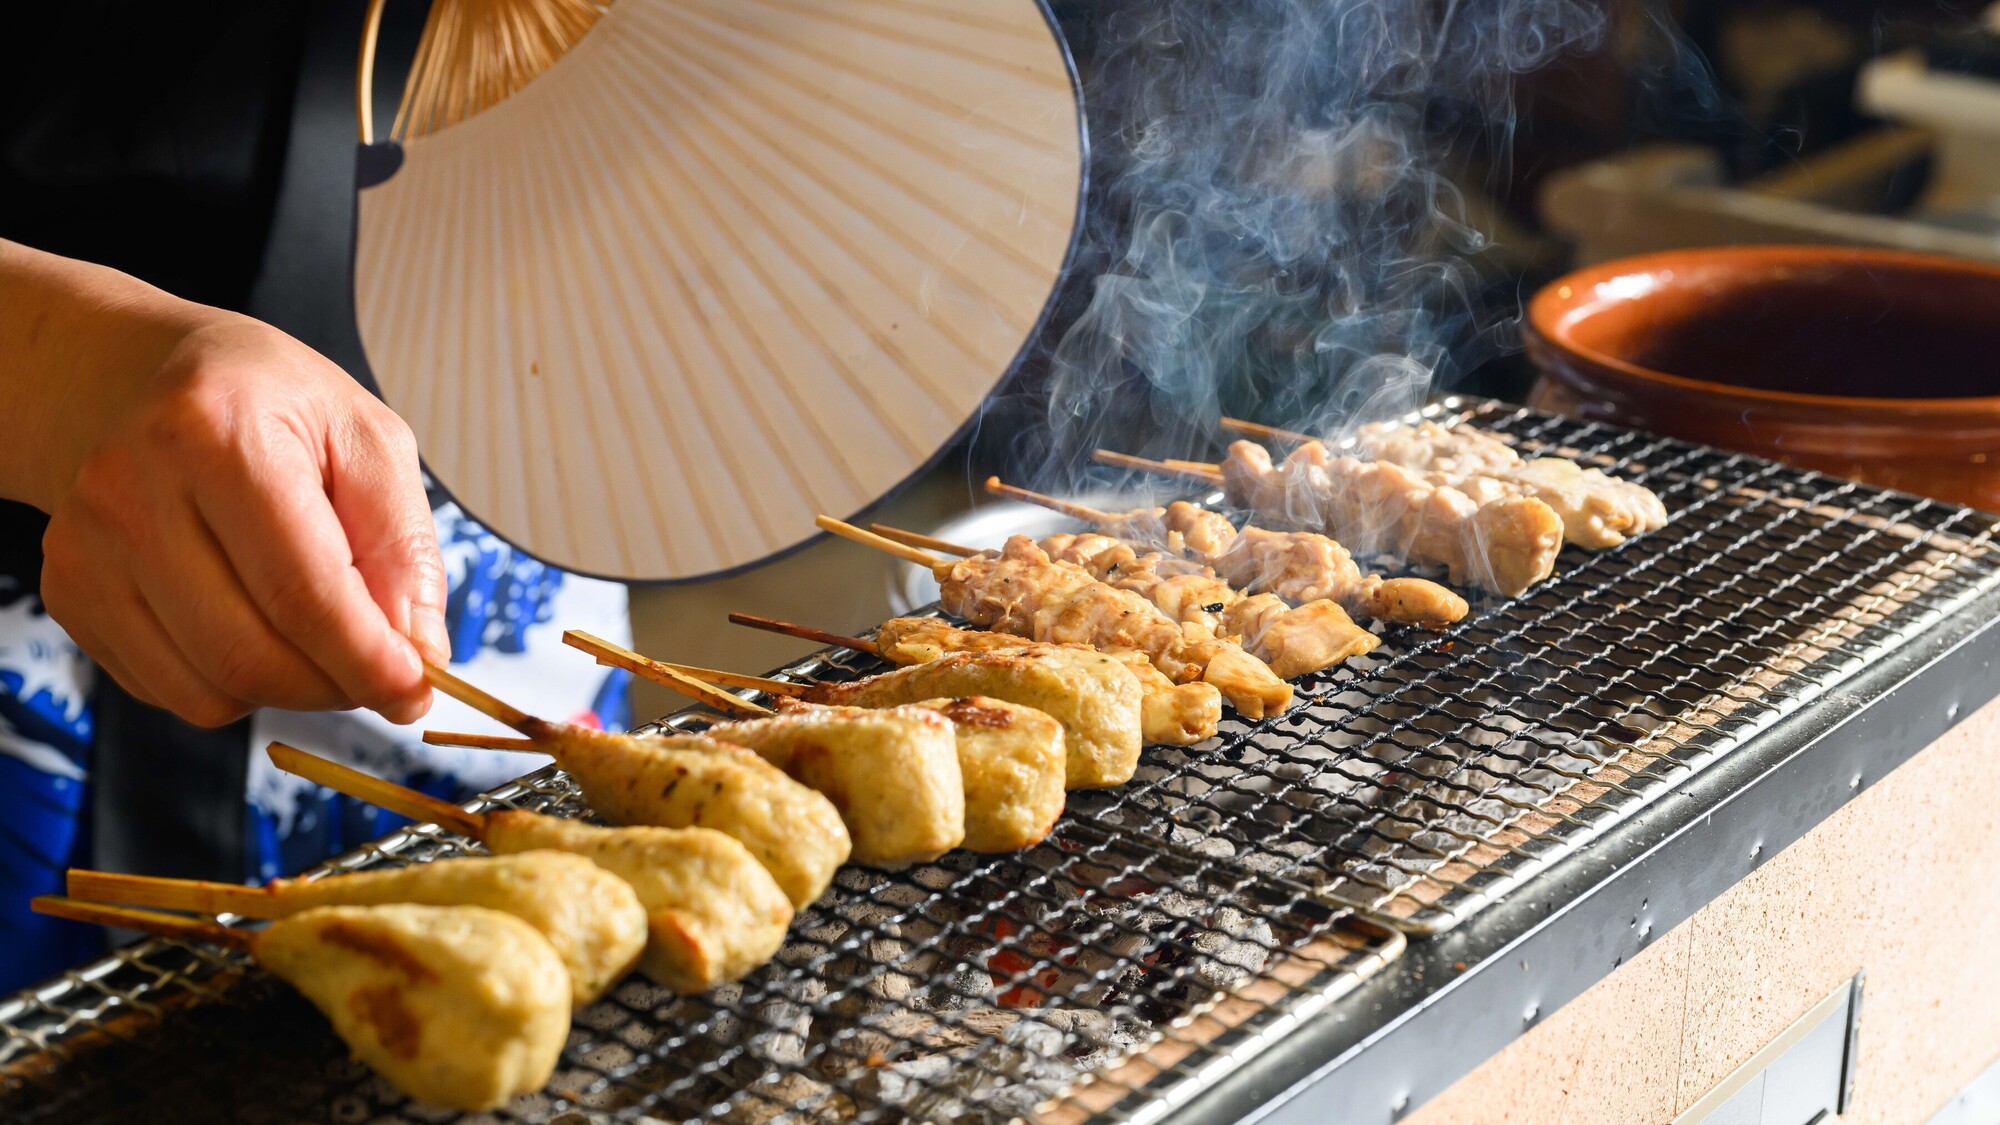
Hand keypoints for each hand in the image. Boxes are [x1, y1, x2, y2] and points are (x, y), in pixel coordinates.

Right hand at [38, 314, 447, 725]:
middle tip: (380, 672)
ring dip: (289, 690)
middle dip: (335, 685)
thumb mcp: (367, 441)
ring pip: (209, 689)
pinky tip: (256, 627)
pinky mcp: (68, 592)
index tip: (415, 689)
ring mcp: (87, 548)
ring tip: (319, 638)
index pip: (301, 591)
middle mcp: (131, 490)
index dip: (367, 659)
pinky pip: (171, 691)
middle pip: (249, 654)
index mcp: (215, 434)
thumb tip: (420, 650)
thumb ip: (404, 545)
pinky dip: (234, 686)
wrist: (146, 382)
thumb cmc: (270, 406)